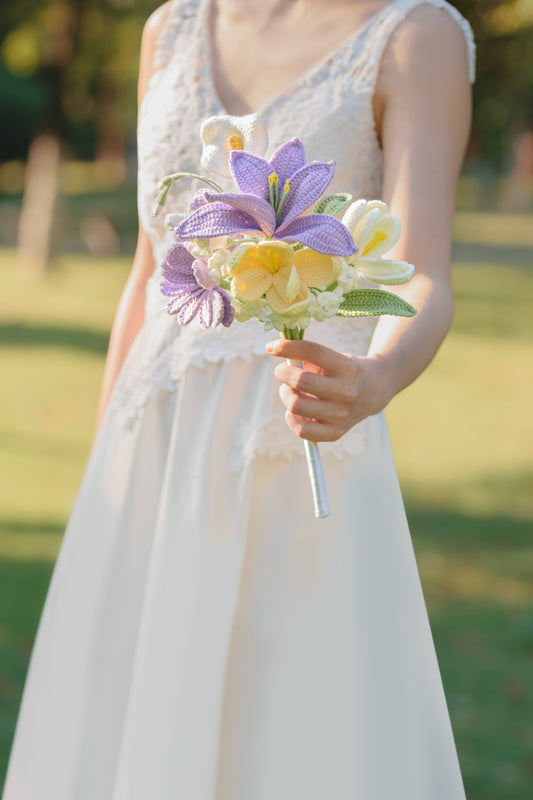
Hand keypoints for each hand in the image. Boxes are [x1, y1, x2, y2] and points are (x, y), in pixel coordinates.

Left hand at [266, 338, 392, 441]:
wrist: (376, 391)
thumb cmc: (346, 371)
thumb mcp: (335, 357)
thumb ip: (309, 357)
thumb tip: (276, 352)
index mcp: (347, 368)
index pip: (312, 351)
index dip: (287, 347)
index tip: (271, 347)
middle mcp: (347, 392)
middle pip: (301, 381)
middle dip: (282, 373)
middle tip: (281, 371)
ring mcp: (342, 415)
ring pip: (296, 406)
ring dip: (285, 394)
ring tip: (289, 390)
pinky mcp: (336, 433)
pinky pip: (302, 430)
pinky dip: (291, 418)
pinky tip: (294, 411)